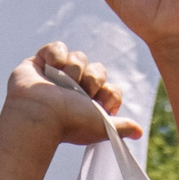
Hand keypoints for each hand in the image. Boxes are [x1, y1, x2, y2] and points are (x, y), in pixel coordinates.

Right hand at [6, 42, 142, 145]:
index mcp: (89, 106)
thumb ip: (121, 127)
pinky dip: (55, 54)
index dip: (107, 93)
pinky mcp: (40, 62)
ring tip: (61, 84)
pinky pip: (58, 47)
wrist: (40, 113)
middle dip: (92, 79)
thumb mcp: (103, 127)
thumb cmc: (70, 122)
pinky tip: (50, 68)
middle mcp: (74, 90)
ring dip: (73, 69)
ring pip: (79, 57)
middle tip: (79, 93)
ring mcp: (57, 75)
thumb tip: (138, 132)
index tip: (98, 104)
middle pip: (97, 70)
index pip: (110, 88)